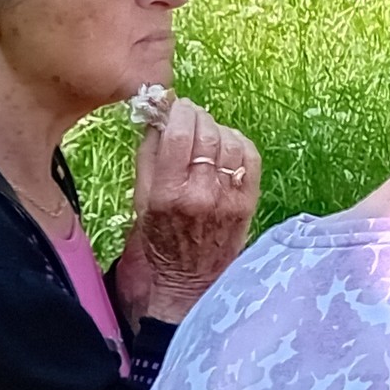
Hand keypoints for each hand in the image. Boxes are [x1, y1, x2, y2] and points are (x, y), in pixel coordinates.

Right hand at [115, 97, 259, 322]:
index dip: (177, 111)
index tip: (172, 106)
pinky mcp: (249, 202)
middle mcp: (201, 194)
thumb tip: (158, 118)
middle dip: (195, 116)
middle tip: (187, 116)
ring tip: (204, 133)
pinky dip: (238, 143)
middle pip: (206, 132)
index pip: (178, 134)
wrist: (185, 283)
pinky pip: (250, 156)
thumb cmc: (157, 241)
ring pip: (230, 140)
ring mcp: (229, 198)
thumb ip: (149, 156)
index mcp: (167, 193)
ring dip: (216, 128)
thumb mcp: (139, 200)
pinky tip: (225, 146)